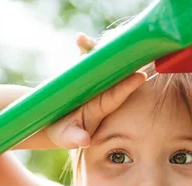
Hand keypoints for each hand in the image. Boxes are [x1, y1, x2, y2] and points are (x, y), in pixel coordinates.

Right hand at [44, 33, 145, 148]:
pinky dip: (83, 47)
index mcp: (103, 106)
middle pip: (115, 73)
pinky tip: (80, 39)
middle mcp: (101, 90)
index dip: (128, 86)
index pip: (118, 95)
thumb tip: (84, 141)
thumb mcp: (67, 136)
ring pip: (100, 61)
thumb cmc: (63, 132)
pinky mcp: (80, 70)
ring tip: (93, 42)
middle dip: (121, 61)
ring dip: (98, 50)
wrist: (51, 121)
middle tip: (131, 48)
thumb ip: (75, 138)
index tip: (140, 77)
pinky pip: (84, 56)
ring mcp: (92, 79)